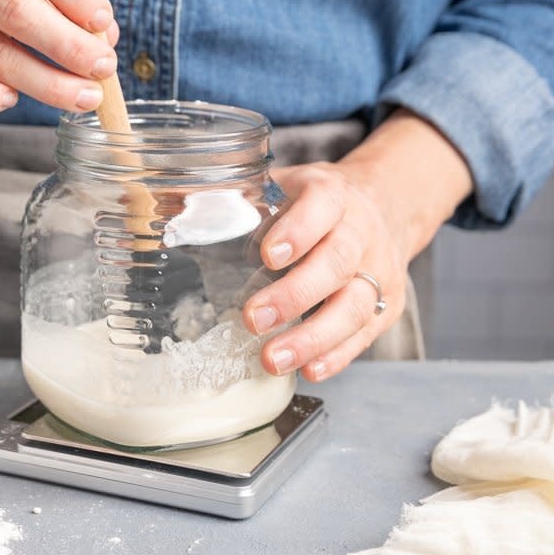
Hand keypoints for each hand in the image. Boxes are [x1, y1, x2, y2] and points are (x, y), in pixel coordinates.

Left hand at [241, 113, 472, 380]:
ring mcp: (379, 270)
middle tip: (255, 319)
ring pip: (355, 305)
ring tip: (273, 358)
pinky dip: (338, 355)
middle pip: (337, 263)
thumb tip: (164, 208)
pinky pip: (366, 333)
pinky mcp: (389, 305)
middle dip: (295, 295)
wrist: (388, 204)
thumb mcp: (285, 185)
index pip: (321, 206)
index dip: (298, 230)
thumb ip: (237, 199)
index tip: (267, 256)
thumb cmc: (318, 202)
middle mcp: (361, 231)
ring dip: (314, 337)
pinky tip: (309, 369)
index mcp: (332, 194)